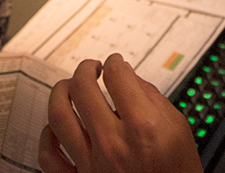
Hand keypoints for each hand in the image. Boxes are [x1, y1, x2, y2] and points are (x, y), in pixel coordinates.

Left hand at [40, 54, 203, 172]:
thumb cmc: (177, 172)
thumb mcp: (178, 129)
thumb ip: (153, 99)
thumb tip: (129, 78)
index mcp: (142, 127)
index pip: (117, 76)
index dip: (115, 62)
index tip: (115, 64)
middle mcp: (113, 143)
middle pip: (82, 87)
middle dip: (86, 69)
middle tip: (91, 68)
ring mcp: (92, 164)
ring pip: (58, 114)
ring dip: (60, 92)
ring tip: (69, 87)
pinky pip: (47, 155)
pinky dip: (46, 137)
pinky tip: (56, 127)